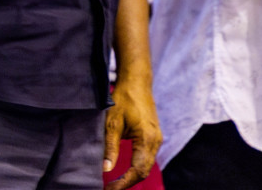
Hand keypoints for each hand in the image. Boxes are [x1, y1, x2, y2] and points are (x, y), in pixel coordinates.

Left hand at [104, 75, 161, 189]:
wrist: (136, 82)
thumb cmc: (123, 99)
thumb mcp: (112, 122)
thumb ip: (110, 147)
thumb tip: (106, 169)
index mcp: (147, 139)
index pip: (138, 170)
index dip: (124, 183)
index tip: (110, 189)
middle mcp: (155, 142)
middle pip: (143, 171)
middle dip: (127, 183)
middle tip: (109, 189)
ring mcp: (156, 140)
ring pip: (145, 165)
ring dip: (132, 177)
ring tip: (114, 184)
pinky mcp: (152, 137)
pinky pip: (146, 158)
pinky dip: (136, 168)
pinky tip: (124, 171)